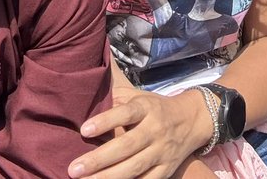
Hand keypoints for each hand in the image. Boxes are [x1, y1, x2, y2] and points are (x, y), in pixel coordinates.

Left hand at [72, 86, 209, 178]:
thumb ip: (116, 96)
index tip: (84, 130)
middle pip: (127, 146)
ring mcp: (162, 151)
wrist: (193, 119)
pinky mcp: (166, 169)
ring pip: (134, 167)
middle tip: (73, 169)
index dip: (106, 121)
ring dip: (108, 177)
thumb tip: (88, 95)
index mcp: (147, 108)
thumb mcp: (139, 95)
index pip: (126, 113)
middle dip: (99, 159)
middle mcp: (155, 129)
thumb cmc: (156, 107)